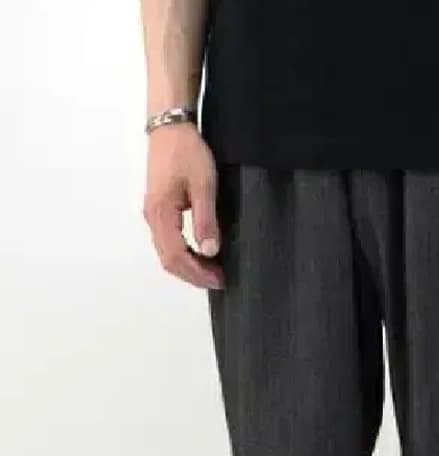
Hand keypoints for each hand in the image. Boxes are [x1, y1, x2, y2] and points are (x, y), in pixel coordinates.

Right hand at [143, 124, 222, 289]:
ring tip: (213, 271)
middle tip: (219, 280)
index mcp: (160, 214)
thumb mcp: (203, 185)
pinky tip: (201, 255)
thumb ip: (206, 220)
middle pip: (168, 259)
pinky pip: (168, 241)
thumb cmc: (187, 152)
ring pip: (167, 252)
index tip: (219, 280)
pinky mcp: (158, 208)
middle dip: (193, 275)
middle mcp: (152, 217)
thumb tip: (210, 252)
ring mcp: (153, 213)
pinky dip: (184, 254)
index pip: (176, 256)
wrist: (170, 125)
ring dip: (188, 266)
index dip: (197, 273)